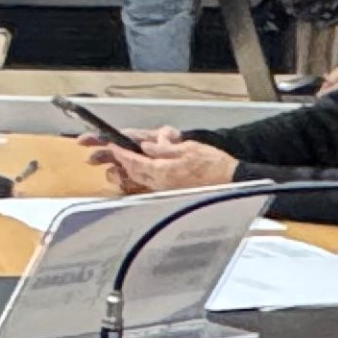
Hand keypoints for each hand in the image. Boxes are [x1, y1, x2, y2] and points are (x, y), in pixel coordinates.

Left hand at [88, 133, 236, 192]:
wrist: (231, 181)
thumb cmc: (213, 164)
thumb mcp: (188, 149)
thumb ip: (164, 149)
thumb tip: (146, 147)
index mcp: (163, 171)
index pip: (134, 162)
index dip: (120, 153)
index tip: (111, 146)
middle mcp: (160, 183)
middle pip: (132, 172)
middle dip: (119, 162)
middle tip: (106, 153)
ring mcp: (165, 189)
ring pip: (139, 179)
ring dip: (127, 170)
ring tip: (119, 161)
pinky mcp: (171, 192)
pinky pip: (149, 184)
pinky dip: (140, 176)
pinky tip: (140, 170)